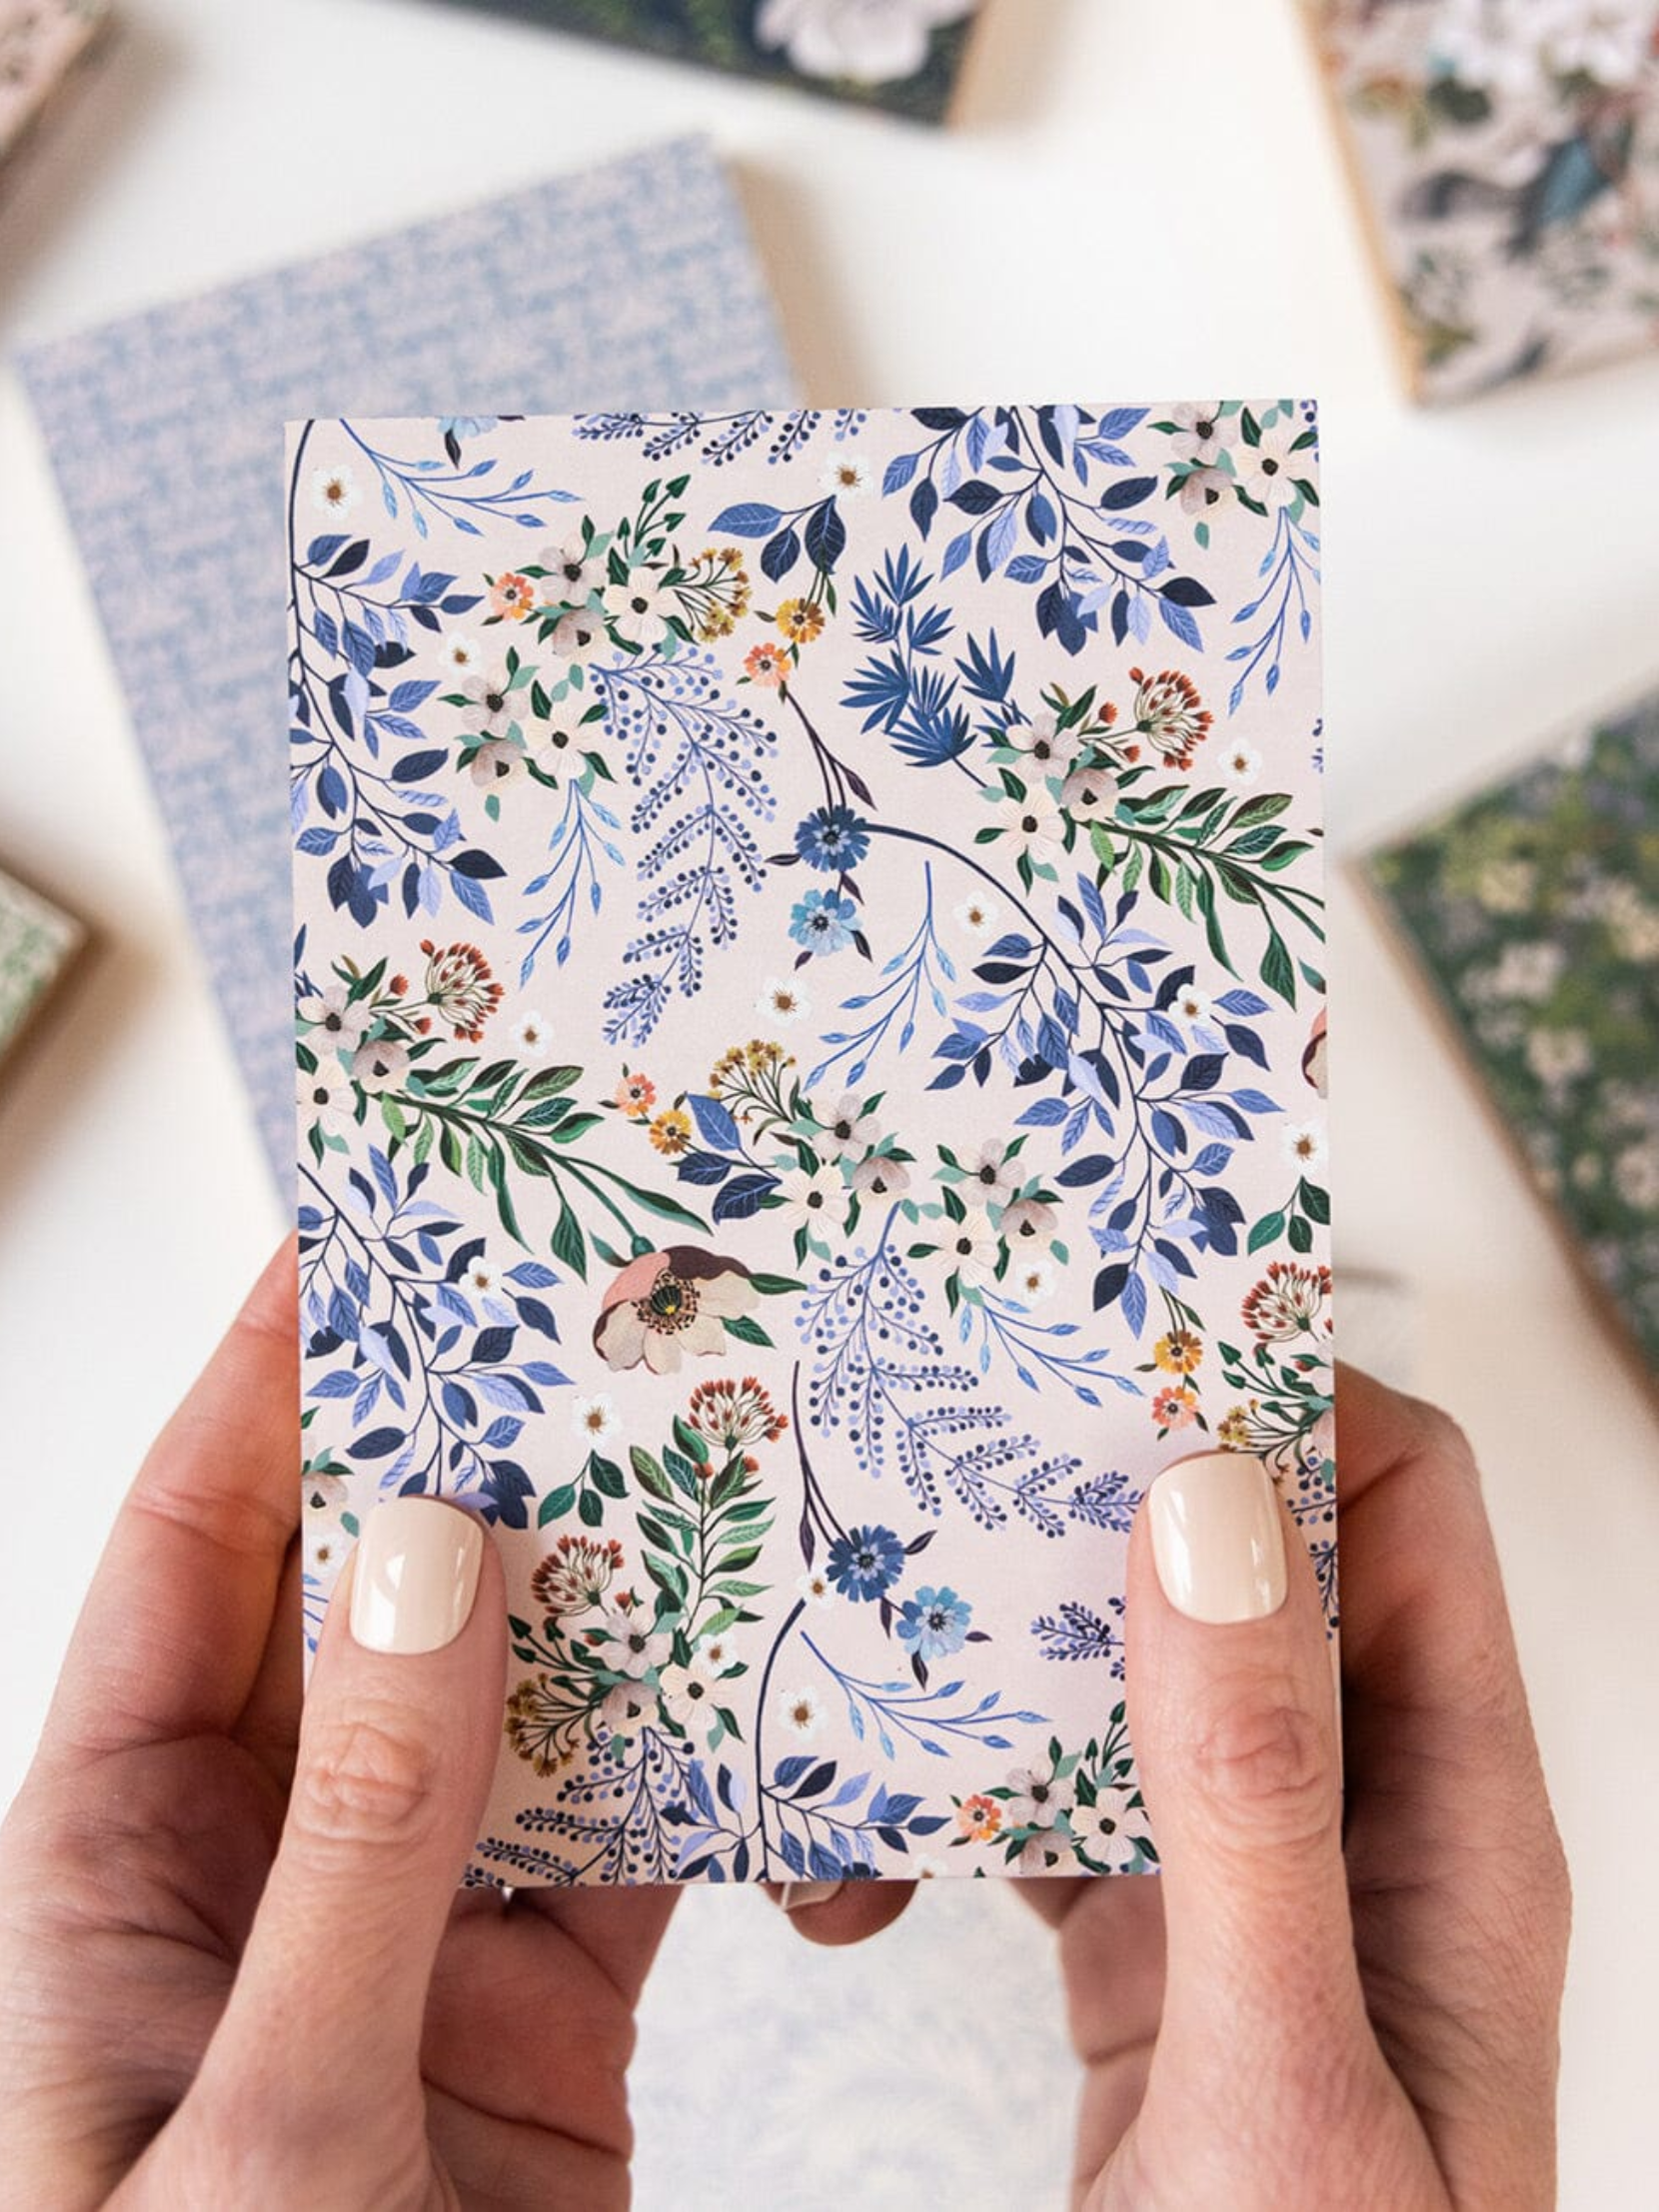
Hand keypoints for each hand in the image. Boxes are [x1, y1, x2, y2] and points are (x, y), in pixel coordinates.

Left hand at [0, 1241, 675, 2210]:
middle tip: (580, 1321)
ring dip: (599, 1595)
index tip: (358, 1246)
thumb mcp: (263, 2119)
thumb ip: (356, 1840)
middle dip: (467, 1457)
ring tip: (696, 1456)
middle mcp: (260, 1870)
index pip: (189, 1562)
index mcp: (116, 1870)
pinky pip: (615, 1838)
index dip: (266, 1391)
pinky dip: (689, 1759)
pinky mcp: (531, 2014)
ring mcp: (406, 1932)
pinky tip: (762, 1680)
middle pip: (367, 1601)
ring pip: (511, 1704)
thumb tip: (422, 1561)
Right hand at [782, 1369, 1569, 2208]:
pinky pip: (1057, 1806)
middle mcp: (1358, 1821)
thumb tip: (1208, 1505)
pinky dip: (960, 1791)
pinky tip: (853, 1841)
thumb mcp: (1288, 2078)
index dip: (1281, 1392)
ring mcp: (1251, 1884)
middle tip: (944, 1441)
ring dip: (1005, 1649)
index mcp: (1449, 1821)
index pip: (1398, 1505)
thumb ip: (1250, 1794)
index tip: (1109, 1337)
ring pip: (1131, 1675)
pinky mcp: (1155, 1953)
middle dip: (1099, 1492)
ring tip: (868, 1622)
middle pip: (1245, 1562)